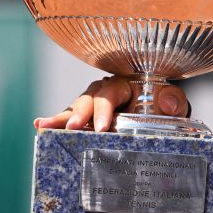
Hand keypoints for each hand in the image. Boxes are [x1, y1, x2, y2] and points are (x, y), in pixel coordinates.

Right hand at [33, 76, 188, 131]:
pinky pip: (68, 120)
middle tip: (74, 128)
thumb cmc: (163, 106)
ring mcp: (92, 106)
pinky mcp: (85, 119)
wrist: (160, 117)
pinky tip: (40, 126)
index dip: (105, 109)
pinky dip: (55, 122)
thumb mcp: (171, 102)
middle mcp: (103, 92)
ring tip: (44, 126)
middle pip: (87, 100)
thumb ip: (172, 100)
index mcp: (123, 84)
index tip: (104, 127)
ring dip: (60, 118)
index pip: (111, 94)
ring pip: (74, 109)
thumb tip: (168, 103)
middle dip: (79, 114)